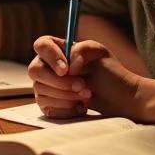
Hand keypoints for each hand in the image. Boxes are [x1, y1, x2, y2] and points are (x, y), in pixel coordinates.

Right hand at [29, 36, 144, 119]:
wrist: (119, 98)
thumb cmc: (109, 72)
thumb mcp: (99, 52)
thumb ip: (82, 50)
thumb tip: (69, 65)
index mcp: (57, 49)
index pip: (41, 45)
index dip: (50, 57)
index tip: (66, 69)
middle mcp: (47, 66)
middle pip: (35, 71)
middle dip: (60, 82)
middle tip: (82, 86)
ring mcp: (46, 86)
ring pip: (41, 91)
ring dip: (67, 96)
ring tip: (87, 95)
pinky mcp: (49, 104)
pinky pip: (47, 106)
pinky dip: (66, 108)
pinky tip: (79, 106)